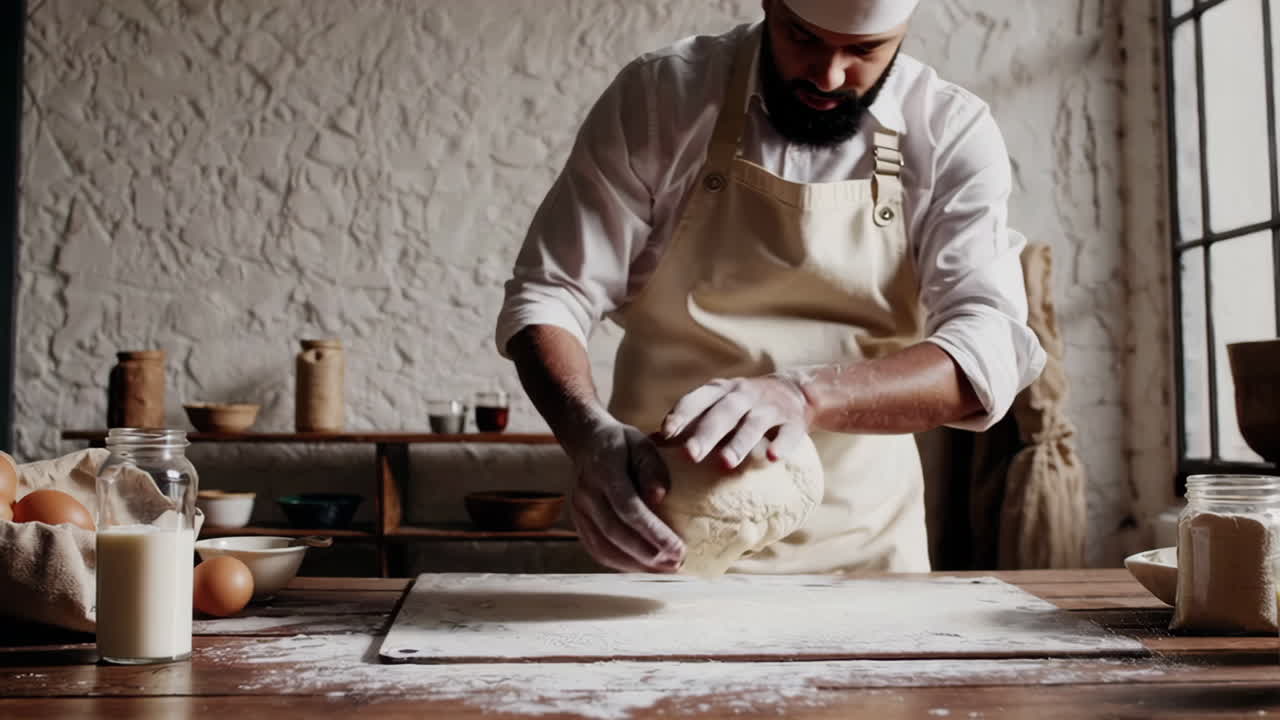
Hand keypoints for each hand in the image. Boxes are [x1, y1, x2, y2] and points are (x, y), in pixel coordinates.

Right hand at [566, 418, 685, 572]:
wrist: (587, 442)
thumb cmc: (623, 444)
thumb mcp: (643, 444)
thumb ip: (653, 468)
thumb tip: (660, 497)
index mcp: (604, 471)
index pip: (628, 508)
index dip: (653, 532)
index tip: (679, 549)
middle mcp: (586, 493)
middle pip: (616, 532)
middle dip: (648, 554)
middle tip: (677, 564)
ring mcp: (578, 510)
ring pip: (604, 547)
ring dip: (636, 564)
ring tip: (665, 568)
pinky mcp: (577, 522)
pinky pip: (597, 549)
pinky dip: (621, 563)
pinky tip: (643, 566)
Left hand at [660, 375, 811, 468]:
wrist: (797, 391)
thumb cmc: (743, 406)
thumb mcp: (717, 405)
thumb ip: (688, 422)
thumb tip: (649, 442)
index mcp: (720, 391)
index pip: (697, 399)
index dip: (682, 414)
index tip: (666, 432)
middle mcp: (743, 395)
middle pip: (723, 413)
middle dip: (706, 434)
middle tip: (691, 455)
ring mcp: (770, 407)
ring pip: (754, 424)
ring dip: (739, 442)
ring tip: (726, 463)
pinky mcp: (793, 421)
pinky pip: (788, 432)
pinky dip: (782, 444)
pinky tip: (774, 458)